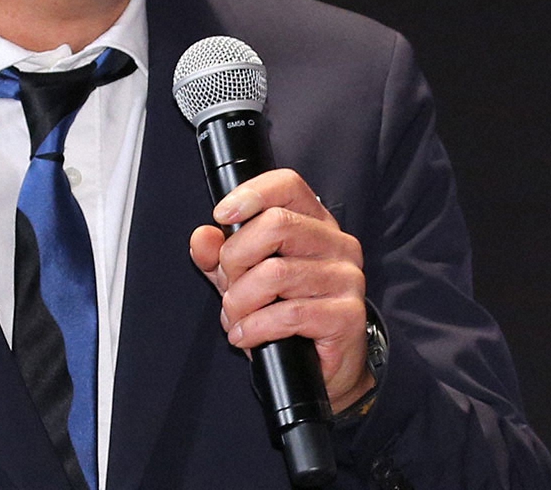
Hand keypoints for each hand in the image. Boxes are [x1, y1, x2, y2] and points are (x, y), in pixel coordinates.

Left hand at [189, 168, 372, 412]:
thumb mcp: (243, 276)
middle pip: (276, 224)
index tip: (221, 216)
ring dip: (241, 300)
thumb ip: (218, 254)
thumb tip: (202, 237)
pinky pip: (289, 314)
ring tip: (235, 316)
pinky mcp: (348, 315)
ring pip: (276, 273)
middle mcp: (337, 243)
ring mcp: (346, 278)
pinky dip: (255, 327)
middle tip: (228, 284)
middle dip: (235, 257)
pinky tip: (245, 335)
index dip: (250, 194)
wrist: (323, 366)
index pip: (287, 185)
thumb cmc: (285, 312)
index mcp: (314, 222)